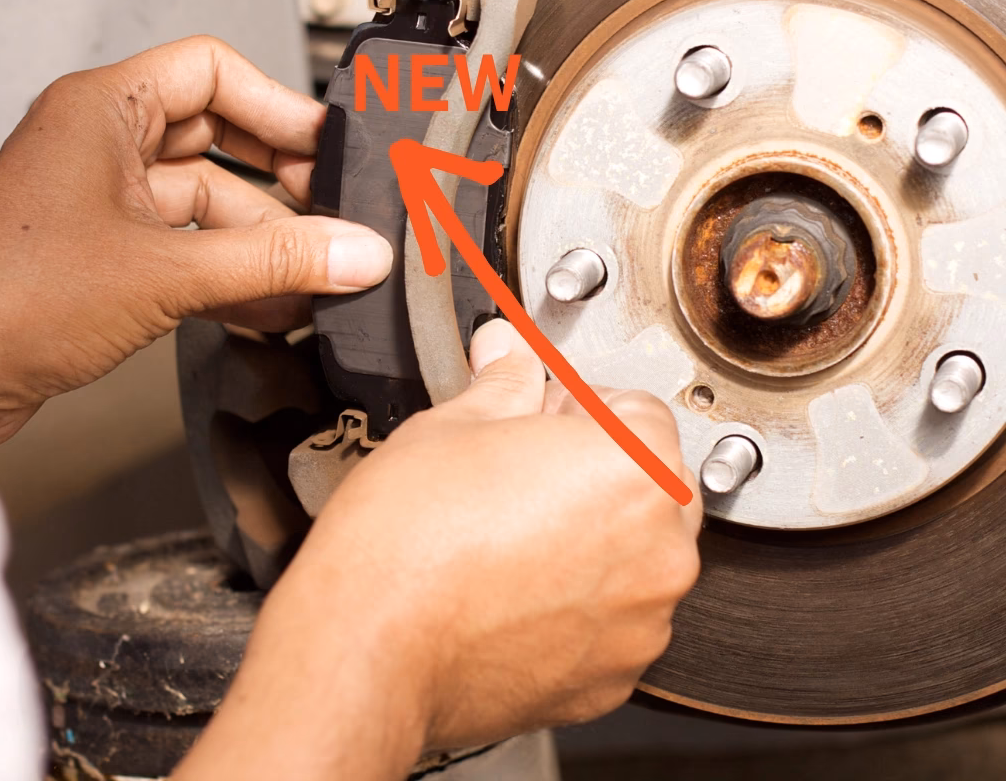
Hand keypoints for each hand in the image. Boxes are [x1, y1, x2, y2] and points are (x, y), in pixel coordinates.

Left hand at [0, 36, 392, 447]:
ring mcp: (106, 198)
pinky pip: (189, 244)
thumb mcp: (167, 272)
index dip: (276, 104)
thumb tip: (354, 251)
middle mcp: (104, 144)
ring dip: (261, 238)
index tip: (325, 144)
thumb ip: (274, 261)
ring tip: (314, 271)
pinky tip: (274, 304)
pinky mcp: (109, 250)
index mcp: (104, 109)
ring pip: (208, 199)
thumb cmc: (12, 298)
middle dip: (280, 177)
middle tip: (330, 206)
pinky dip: (231, 271)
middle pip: (219, 136)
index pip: (213, 71)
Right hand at [175, 321, 701, 780]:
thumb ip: (504, 380)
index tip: (539, 415)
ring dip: (590, 538)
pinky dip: (577, 602)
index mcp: (636, 469)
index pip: (638, 409)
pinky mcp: (611, 679)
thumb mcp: (455, 424)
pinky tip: (514, 585)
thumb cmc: (409, 542)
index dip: (580, 404)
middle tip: (520, 469)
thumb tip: (507, 350)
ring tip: (510, 533)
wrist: (369, 648)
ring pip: (633, 556)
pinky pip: (612, 619)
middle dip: (594, 470)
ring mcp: (640, 622)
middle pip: (648, 484)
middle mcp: (659, 549)